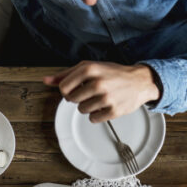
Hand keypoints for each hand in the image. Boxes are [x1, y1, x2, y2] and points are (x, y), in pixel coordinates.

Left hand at [43, 62, 159, 122]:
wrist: (140, 81)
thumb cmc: (114, 73)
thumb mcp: (90, 67)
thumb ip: (67, 74)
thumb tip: (46, 80)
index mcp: (89, 69)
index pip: (63, 87)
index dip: (66, 91)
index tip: (74, 91)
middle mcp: (97, 83)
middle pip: (72, 100)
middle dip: (78, 99)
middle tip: (89, 94)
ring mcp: (106, 98)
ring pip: (82, 110)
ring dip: (88, 107)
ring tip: (99, 99)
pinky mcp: (114, 110)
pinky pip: (94, 119)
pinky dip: (97, 115)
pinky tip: (105, 107)